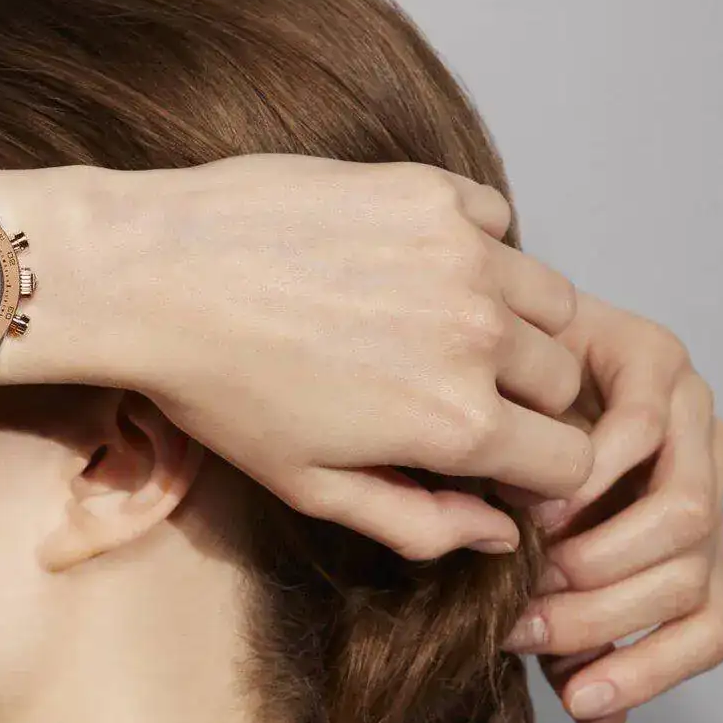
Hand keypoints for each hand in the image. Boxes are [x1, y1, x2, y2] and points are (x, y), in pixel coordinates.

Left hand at [81, 154, 593, 559]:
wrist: (151, 277)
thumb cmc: (217, 390)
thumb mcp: (308, 484)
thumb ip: (417, 522)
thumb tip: (502, 533)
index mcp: (456, 422)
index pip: (571, 462)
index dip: (532, 469)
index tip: (487, 455)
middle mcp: (479, 335)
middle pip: (564, 381)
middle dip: (523, 397)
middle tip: (446, 387)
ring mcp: (461, 253)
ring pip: (551, 301)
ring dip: (515, 321)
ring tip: (435, 327)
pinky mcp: (430, 190)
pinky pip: (498, 221)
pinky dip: (475, 245)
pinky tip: (407, 263)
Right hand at [498, 294, 722, 722]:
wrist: (469, 356)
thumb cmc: (492, 459)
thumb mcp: (527, 560)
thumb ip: (561, 627)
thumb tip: (596, 718)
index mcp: (689, 533)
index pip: (715, 623)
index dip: (654, 671)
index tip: (579, 704)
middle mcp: (706, 476)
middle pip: (696, 579)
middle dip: (603, 619)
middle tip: (522, 627)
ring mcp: (693, 415)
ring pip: (690, 517)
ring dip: (602, 555)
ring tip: (531, 561)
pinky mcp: (656, 359)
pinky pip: (644, 433)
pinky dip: (589, 478)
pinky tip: (534, 499)